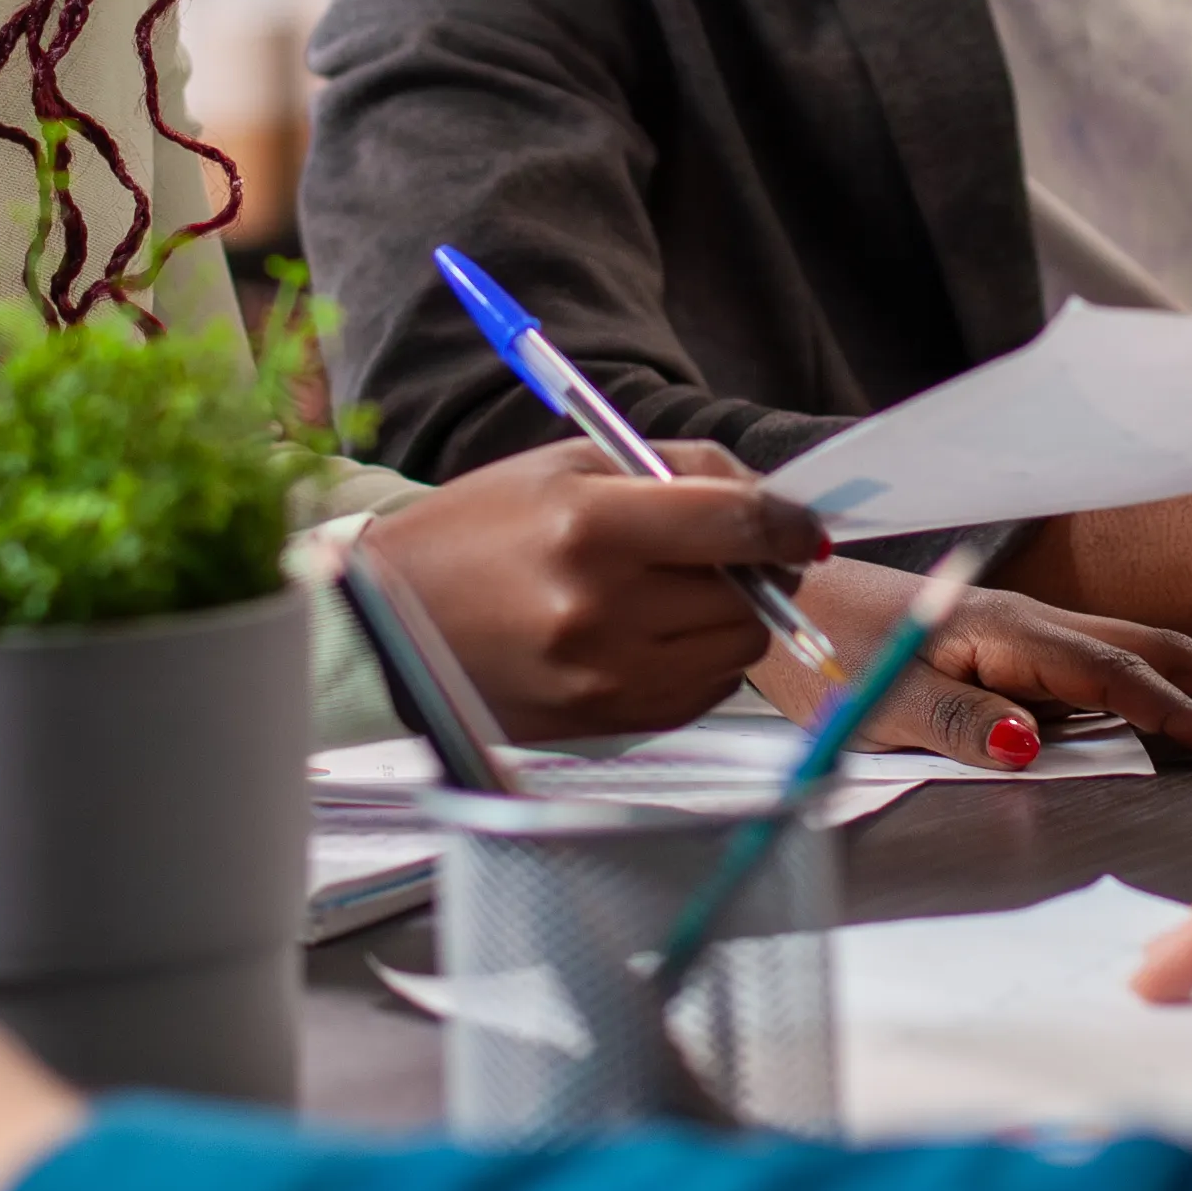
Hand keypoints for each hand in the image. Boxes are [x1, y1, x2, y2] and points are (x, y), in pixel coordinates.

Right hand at [363, 440, 827, 739]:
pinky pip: (705, 692)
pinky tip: (650, 635)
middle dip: (751, 570)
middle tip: (721, 553)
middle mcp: (602, 609)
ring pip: (735, 648)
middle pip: (746, 594)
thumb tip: (768, 495)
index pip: (737, 525)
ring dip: (728, 617)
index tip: (801, 525)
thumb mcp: (567, 468)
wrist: (390, 621)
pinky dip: (700, 661)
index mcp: (589, 528)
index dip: (788, 523)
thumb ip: (677, 470)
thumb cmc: (477, 532)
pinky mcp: (607, 722)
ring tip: (670, 593)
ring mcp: (605, 676)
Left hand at [768, 563, 1191, 769]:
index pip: (1118, 680)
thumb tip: (1034, 743)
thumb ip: (952, 720)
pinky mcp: (1024, 646)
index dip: (1185, 718)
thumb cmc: (818, 648)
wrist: (773, 591)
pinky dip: (1187, 691)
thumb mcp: (870, 698)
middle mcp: (1037, 625)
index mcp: (1008, 634)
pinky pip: (1128, 667)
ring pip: (1158, 658)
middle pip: (1167, 657)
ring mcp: (1036, 631)